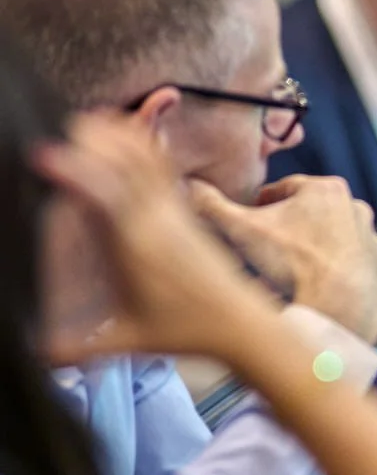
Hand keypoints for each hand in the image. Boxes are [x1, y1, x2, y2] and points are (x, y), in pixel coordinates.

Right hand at [34, 115, 279, 364]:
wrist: (242, 324)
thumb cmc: (185, 332)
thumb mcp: (127, 341)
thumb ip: (78, 349)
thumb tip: (36, 356)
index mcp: (139, 251)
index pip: (107, 202)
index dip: (78, 176)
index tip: (45, 156)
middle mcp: (158, 224)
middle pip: (126, 170)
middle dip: (94, 144)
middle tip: (61, 124)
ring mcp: (175, 215)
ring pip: (147, 164)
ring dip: (120, 138)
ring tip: (88, 117)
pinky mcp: (186, 213)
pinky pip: (164, 170)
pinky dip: (145, 146)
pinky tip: (130, 128)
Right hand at [189, 175, 376, 342]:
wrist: (340, 305)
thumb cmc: (294, 262)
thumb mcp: (243, 229)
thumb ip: (212, 205)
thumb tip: (189, 185)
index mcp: (326, 189)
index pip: (284, 189)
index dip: (261, 205)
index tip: (250, 220)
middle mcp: (357, 208)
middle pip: (309, 214)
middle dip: (287, 227)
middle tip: (265, 249)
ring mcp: (372, 239)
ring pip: (330, 240)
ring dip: (311, 250)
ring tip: (287, 272)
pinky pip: (349, 266)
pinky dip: (333, 273)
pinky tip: (314, 287)